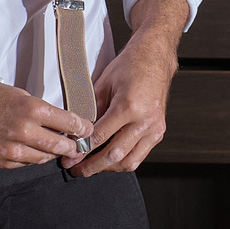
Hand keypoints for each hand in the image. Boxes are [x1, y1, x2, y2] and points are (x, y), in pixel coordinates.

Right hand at [0, 74, 93, 168]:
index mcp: (31, 108)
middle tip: (77, 144)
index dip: (82, 128)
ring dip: (52, 154)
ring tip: (56, 148)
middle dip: (72, 145)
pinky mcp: (0, 160)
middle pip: (61, 145)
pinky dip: (33, 158)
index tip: (87, 130)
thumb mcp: (16, 93)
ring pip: (44, 158)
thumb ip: (38, 109)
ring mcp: (11, 149)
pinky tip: (34, 151)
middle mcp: (24, 131)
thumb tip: (57, 120)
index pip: (69, 123)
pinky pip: (25, 164)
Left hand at [70, 34, 176, 176]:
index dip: (82, 151)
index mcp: (129, 106)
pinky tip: (110, 159)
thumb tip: (74, 131)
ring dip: (108, 168)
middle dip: (93, 166)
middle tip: (78, 170)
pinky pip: (140, 155)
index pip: (100, 137)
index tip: (70, 158)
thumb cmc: (130, 66)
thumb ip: (89, 110)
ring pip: (130, 161)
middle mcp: (145, 120)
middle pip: (115, 154)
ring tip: (93, 167)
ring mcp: (155, 128)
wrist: (155, 58)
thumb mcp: (103, 84)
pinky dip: (123, 161)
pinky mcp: (159, 132)